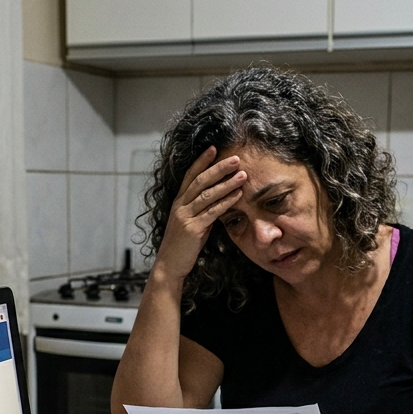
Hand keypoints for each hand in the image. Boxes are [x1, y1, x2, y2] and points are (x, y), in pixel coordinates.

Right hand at [154, 146, 247, 281]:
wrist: (170, 265)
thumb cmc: (183, 245)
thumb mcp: (192, 223)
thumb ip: (203, 211)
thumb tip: (219, 201)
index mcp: (179, 202)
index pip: (190, 175)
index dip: (202, 161)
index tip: (214, 148)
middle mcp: (180, 205)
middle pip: (200, 181)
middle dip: (218, 168)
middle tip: (236, 158)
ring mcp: (185, 216)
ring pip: (207, 194)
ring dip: (226, 183)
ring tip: (242, 174)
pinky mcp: (192, 228)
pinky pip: (211, 212)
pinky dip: (226, 202)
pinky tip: (237, 195)